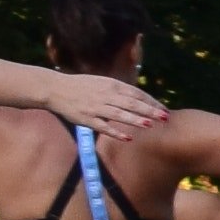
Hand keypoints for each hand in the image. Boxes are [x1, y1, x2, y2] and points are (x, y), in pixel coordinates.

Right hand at [40, 71, 163, 130]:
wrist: (55, 88)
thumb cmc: (82, 86)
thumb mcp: (102, 82)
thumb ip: (120, 90)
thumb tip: (141, 99)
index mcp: (111, 85)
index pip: (136, 93)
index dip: (151, 102)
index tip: (164, 109)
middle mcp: (105, 95)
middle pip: (131, 103)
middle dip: (149, 110)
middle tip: (165, 117)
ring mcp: (95, 107)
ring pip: (118, 114)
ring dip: (134, 119)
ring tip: (149, 125)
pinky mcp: (86, 119)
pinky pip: (102, 127)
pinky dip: (115, 132)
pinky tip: (128, 138)